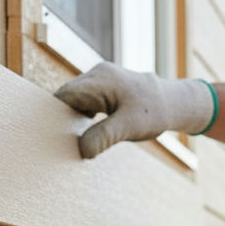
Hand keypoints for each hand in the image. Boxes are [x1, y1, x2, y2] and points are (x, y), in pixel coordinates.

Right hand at [55, 62, 215, 158]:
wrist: (175, 102)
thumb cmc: (154, 112)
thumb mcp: (129, 128)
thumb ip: (103, 137)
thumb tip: (81, 150)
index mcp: (100, 79)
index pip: (64, 96)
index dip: (53, 116)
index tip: (50, 137)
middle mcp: (97, 74)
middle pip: (66, 97)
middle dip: (61, 119)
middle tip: (59, 143)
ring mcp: (100, 79)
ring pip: (74, 100)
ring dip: (72, 119)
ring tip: (70, 140)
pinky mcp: (103, 88)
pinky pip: (84, 101)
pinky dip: (82, 117)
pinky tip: (84, 133)